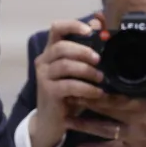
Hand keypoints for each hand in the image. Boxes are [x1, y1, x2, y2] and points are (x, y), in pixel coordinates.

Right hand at [29, 18, 107, 146]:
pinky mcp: (48, 92)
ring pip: (65, 65)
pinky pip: (69, 85)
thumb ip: (86, 50)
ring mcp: (44, 76)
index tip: (90, 30)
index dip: (72, 25)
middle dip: (83, 51)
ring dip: (87, 70)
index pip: (56, 28)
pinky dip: (86, 88)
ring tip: (101, 78)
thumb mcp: (77, 72)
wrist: (51, 121)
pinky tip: (97, 92)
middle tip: (99, 59)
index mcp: (51, 51)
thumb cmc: (67, 93)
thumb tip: (99, 25)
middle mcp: (44, 60)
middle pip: (61, 47)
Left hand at [71, 46, 145, 146]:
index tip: (84, 78)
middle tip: (67, 94)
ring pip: (103, 130)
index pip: (118, 94)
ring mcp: (131, 136)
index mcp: (145, 104)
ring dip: (83, 125)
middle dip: (85, 101)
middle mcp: (134, 120)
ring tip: (65, 119)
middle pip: (105, 109)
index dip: (100, 87)